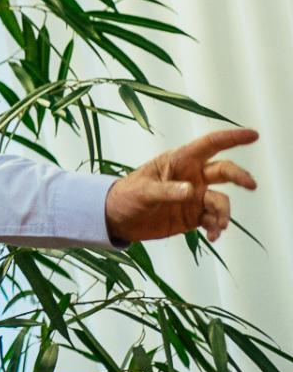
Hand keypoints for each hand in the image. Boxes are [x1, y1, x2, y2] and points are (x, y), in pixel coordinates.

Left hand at [104, 127, 258, 243]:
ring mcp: (195, 197)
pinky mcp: (194, 216)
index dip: (232, 138)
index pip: (209, 145)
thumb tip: (191, 191)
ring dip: (224, 213)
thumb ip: (166, 191)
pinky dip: (217, 228)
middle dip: (239, 175)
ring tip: (218, 226)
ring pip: (221, 200)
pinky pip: (214, 220)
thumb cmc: (127, 196)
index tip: (253, 135)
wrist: (118, 219)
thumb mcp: (143, 191)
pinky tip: (213, 236)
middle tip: (251, 185)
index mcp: (179, 161)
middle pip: (224, 171)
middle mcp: (192, 177)